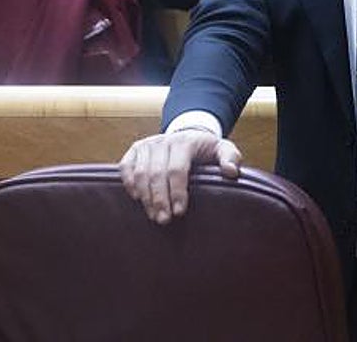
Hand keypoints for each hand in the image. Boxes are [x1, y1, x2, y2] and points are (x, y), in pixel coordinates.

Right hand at [119, 131, 242, 223]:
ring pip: (140, 172)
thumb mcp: (223, 150)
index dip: (177, 192)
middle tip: (163, 220)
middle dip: (159, 199)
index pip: (177, 169)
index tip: (179, 211)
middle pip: (156, 173)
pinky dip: (128, 182)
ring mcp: (147, 144)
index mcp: (185, 142)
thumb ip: (230, 158)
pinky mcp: (135, 149)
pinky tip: (137, 198)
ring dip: (145, 196)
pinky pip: (126, 166)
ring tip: (153, 215)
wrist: (188, 136)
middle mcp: (163, 141)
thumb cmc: (206, 149)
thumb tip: (231, 172)